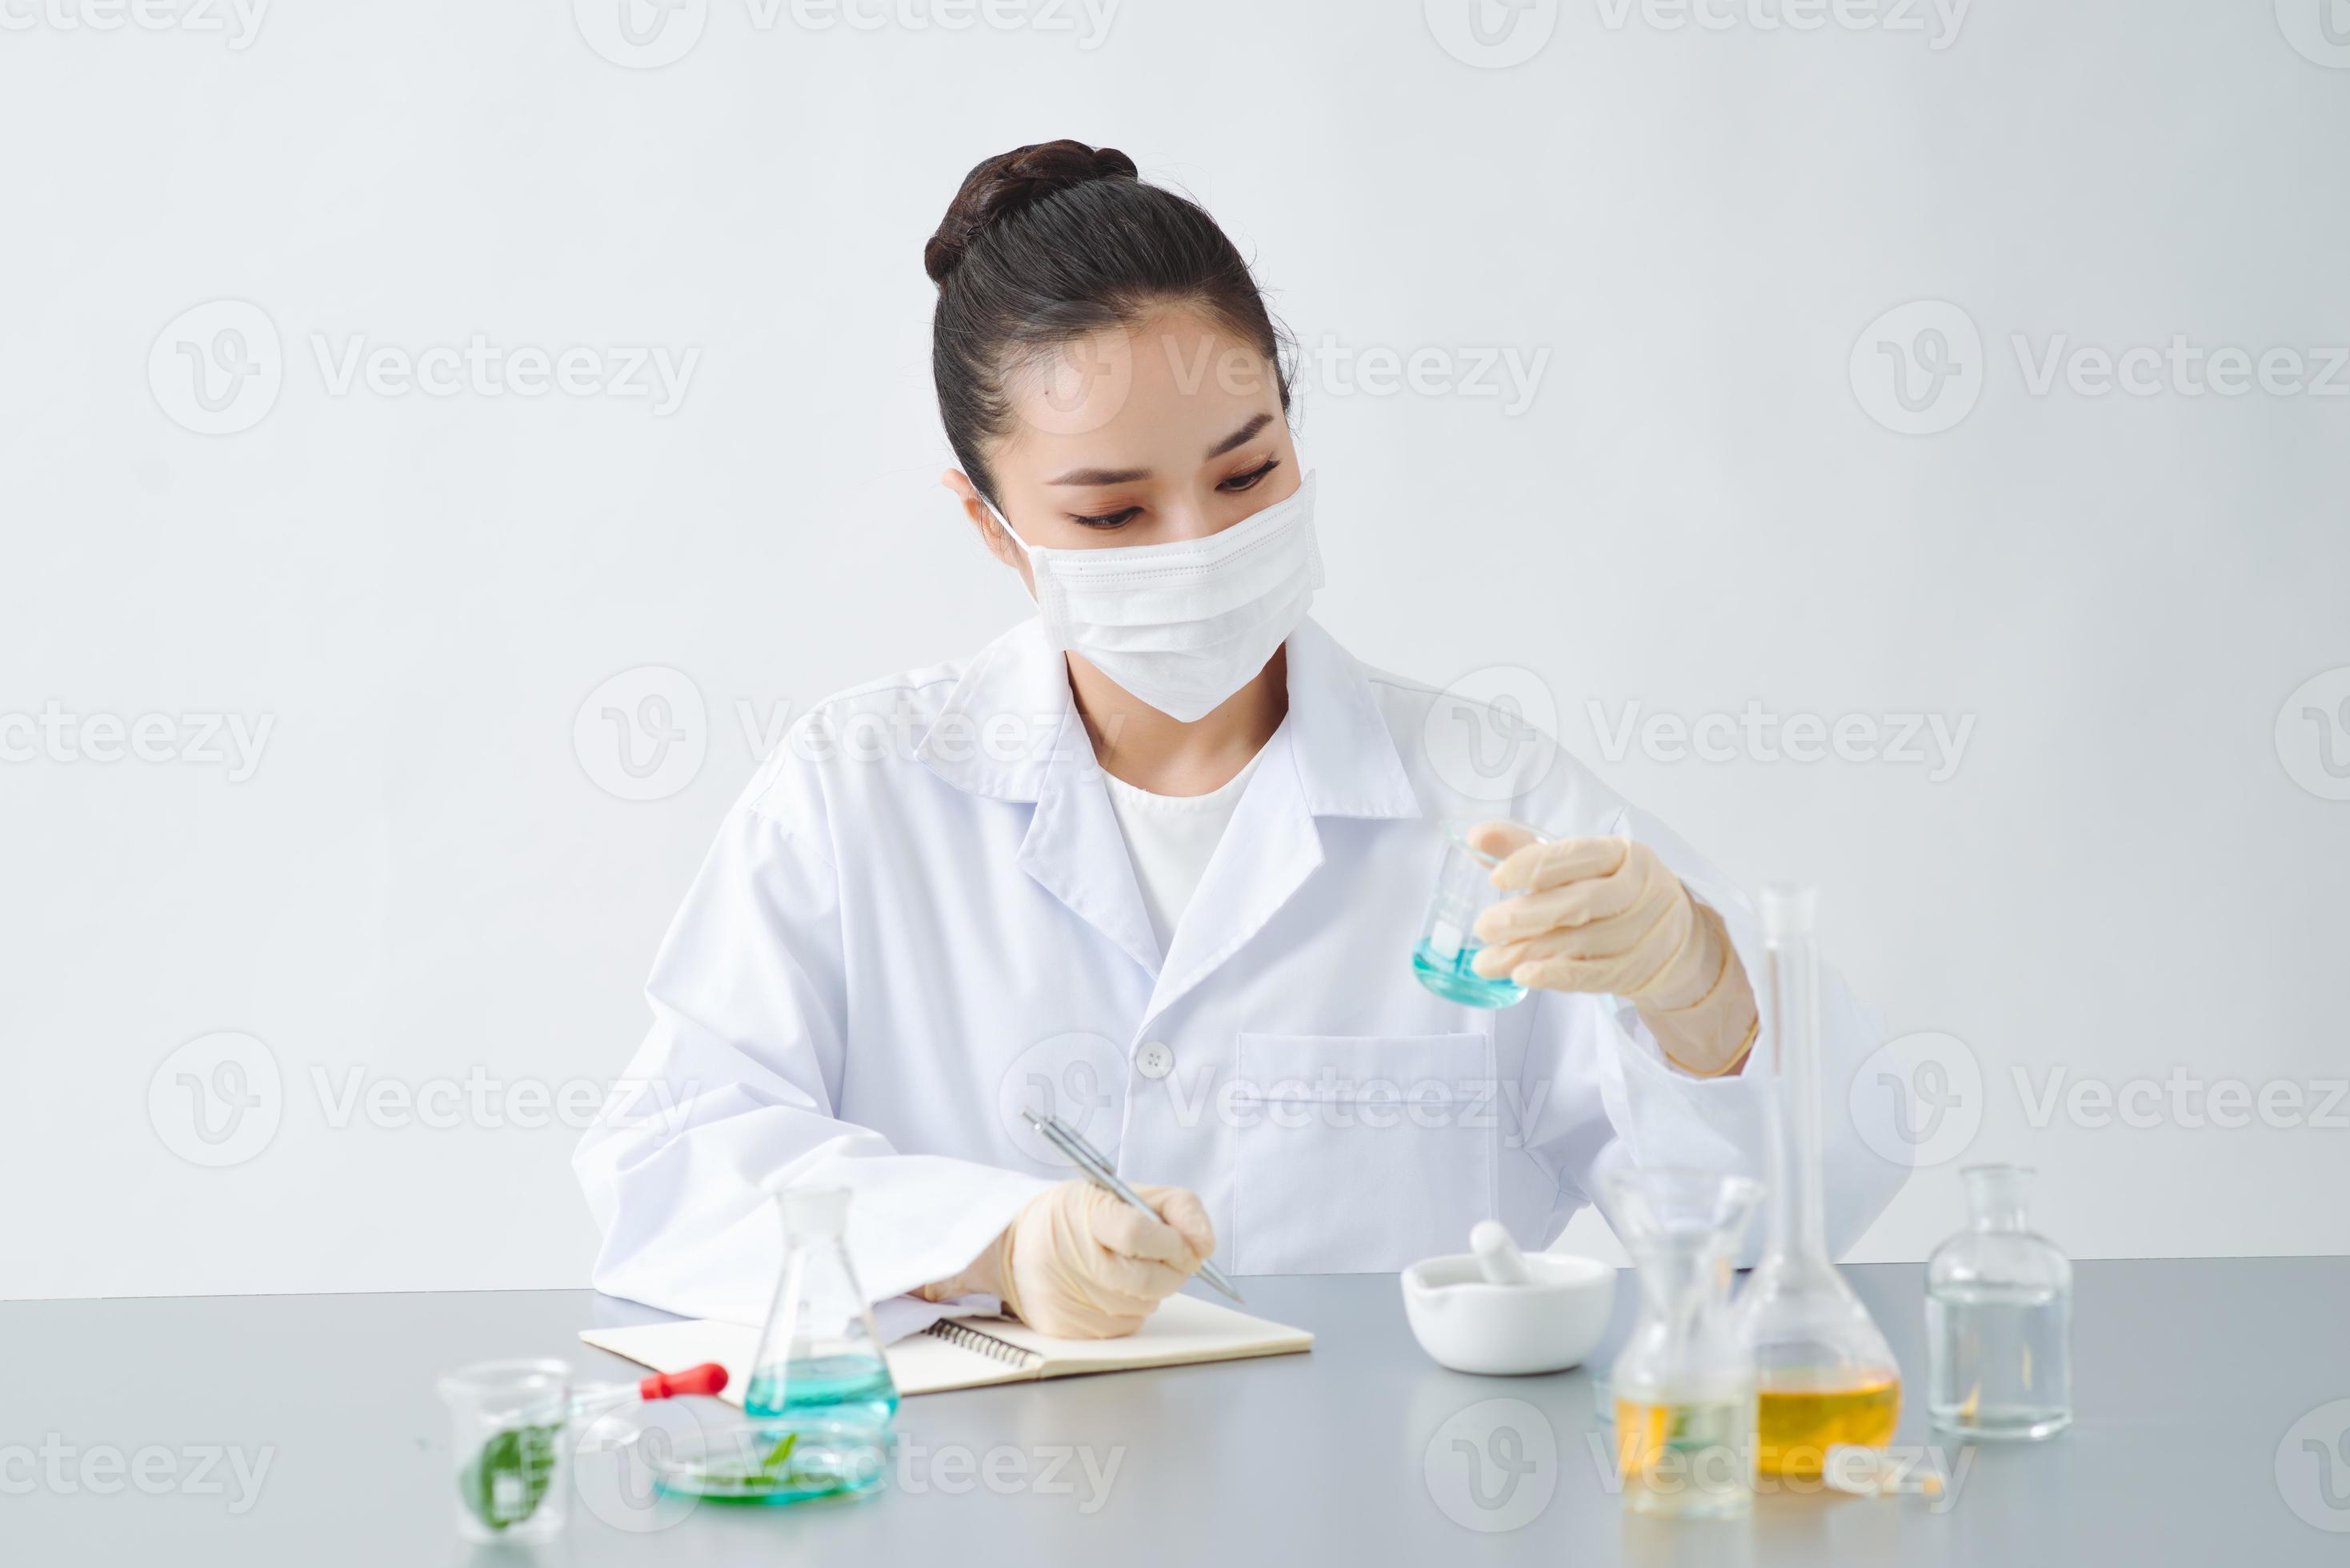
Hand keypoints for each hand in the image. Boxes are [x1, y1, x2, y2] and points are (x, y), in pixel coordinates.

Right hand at [916, 1180, 1215, 1338]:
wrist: (1016, 1248)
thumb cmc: (1079, 1216)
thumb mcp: (1123, 1191)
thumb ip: (1176, 1207)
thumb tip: (1206, 1244)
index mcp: (1085, 1214)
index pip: (1138, 1232)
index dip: (1172, 1240)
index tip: (1185, 1242)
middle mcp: (1071, 1259)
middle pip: (1150, 1279)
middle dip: (1174, 1269)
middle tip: (1170, 1255)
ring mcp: (1067, 1298)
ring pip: (1144, 1305)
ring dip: (1153, 1289)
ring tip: (1129, 1266)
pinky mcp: (1067, 1329)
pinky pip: (1125, 1325)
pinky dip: (1131, 1308)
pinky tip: (1112, 1288)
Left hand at [1466, 824, 1756, 1076]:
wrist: (1676, 940)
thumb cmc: (1615, 893)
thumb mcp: (1580, 866)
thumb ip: (1529, 851)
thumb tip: (1478, 835)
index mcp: (1622, 854)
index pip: (1576, 855)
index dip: (1533, 866)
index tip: (1496, 879)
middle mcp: (1639, 890)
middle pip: (1578, 902)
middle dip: (1524, 916)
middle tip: (1483, 927)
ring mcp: (1643, 933)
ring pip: (1580, 943)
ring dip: (1527, 953)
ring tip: (1486, 962)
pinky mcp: (1639, 970)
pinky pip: (1593, 974)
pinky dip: (1555, 975)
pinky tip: (1523, 976)